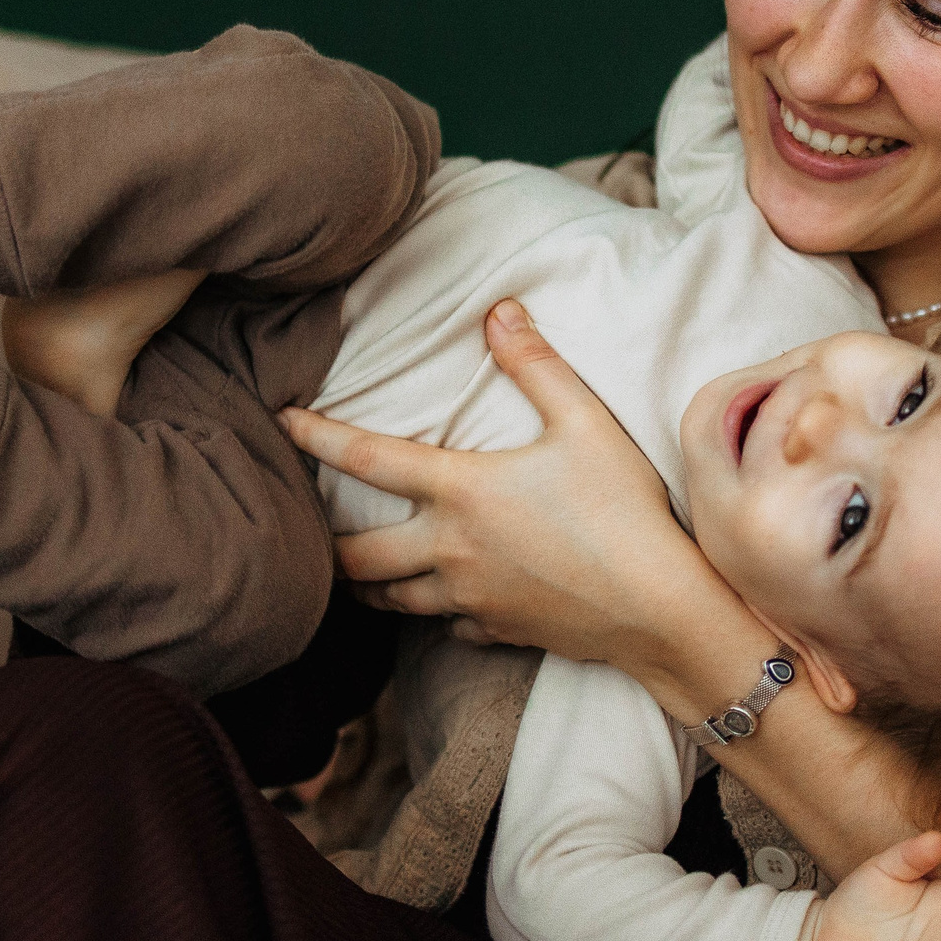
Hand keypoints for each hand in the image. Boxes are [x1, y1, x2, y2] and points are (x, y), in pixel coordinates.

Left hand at [278, 299, 728, 659]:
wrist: (660, 610)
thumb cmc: (624, 511)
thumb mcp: (586, 423)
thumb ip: (536, 366)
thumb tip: (499, 310)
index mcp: (461, 492)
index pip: (366, 458)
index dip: (315, 436)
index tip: (280, 420)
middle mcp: (450, 550)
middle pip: (356, 555)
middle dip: (324, 545)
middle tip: (308, 529)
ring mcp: (469, 598)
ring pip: (391, 599)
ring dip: (370, 583)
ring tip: (360, 569)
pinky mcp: (497, 631)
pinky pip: (447, 625)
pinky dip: (437, 612)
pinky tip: (448, 602)